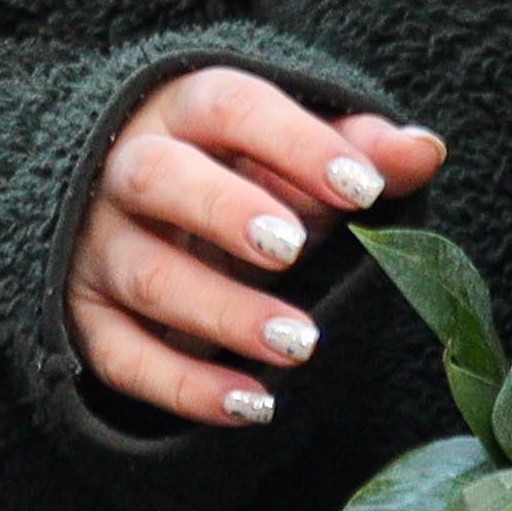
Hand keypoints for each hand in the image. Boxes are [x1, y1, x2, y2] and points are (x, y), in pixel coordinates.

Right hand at [73, 67, 439, 431]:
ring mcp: (98, 247)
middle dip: (225, 211)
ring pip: (145, 275)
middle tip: (294, 250)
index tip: (365, 188)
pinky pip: (122, 357)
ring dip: (222, 312)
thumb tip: (426, 151)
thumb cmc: (239, 177)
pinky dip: (184, 388)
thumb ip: (359, 150)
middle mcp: (126, 171)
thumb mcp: (295, 156)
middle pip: (158, 177)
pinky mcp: (85, 317)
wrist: (140, 221)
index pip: (228, 106)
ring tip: (298, 342)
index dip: (294, 143)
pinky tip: (253, 403)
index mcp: (182, 111)